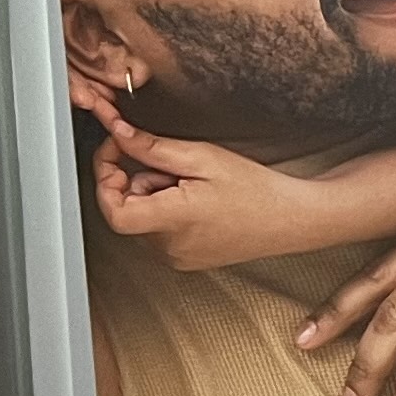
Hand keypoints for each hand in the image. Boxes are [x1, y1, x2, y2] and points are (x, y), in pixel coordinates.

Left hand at [81, 92, 339, 271]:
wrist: (291, 219)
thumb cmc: (257, 190)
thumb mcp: (204, 157)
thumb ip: (153, 148)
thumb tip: (118, 134)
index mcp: (174, 219)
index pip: (113, 209)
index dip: (105, 180)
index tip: (115, 157)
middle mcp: (170, 246)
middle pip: (127, 209)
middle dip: (139, 182)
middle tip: (175, 169)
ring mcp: (176, 257)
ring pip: (142, 220)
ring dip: (155, 197)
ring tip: (195, 188)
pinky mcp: (184, 261)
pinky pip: (158, 233)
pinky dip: (167, 213)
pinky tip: (199, 205)